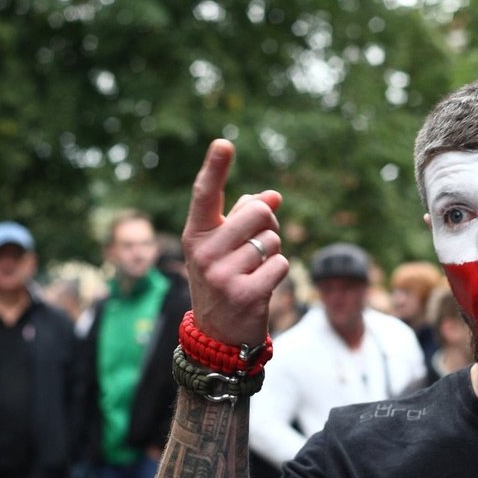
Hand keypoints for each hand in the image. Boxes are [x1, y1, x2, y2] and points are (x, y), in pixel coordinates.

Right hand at [182, 139, 288, 346]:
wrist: (219, 334)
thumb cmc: (226, 279)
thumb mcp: (226, 247)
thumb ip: (246, 216)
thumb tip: (273, 196)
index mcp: (196, 234)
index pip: (205, 195)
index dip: (215, 168)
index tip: (224, 143)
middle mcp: (204, 252)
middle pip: (257, 214)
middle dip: (268, 225)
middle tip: (256, 247)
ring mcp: (221, 275)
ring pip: (272, 240)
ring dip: (273, 253)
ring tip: (255, 271)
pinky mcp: (244, 294)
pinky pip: (281, 265)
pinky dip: (279, 272)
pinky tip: (262, 287)